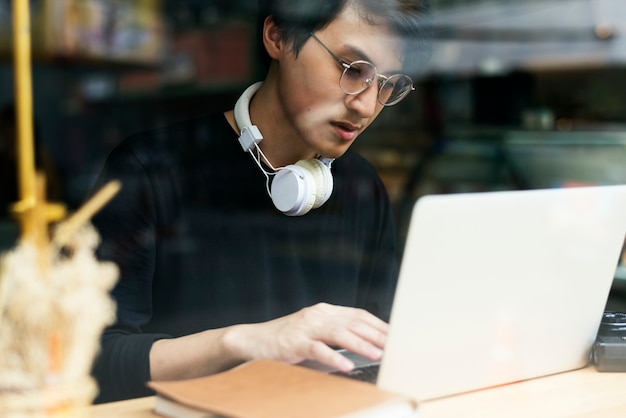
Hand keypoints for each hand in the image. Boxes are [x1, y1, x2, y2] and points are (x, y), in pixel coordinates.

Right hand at [225, 302, 387, 371]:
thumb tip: (366, 348)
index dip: (378, 324)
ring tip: (378, 354)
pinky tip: (347, 366)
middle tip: (395, 345)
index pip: (358, 314)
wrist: (253, 340)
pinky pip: (318, 350)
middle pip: (353, 322)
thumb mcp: (314, 333)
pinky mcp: (294, 342)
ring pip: (339, 333)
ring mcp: (305, 327)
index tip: (396, 335)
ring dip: (361, 344)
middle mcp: (317, 315)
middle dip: (376, 334)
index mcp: (324, 311)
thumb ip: (336, 336)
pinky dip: (334, 357)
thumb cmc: (287, 340)